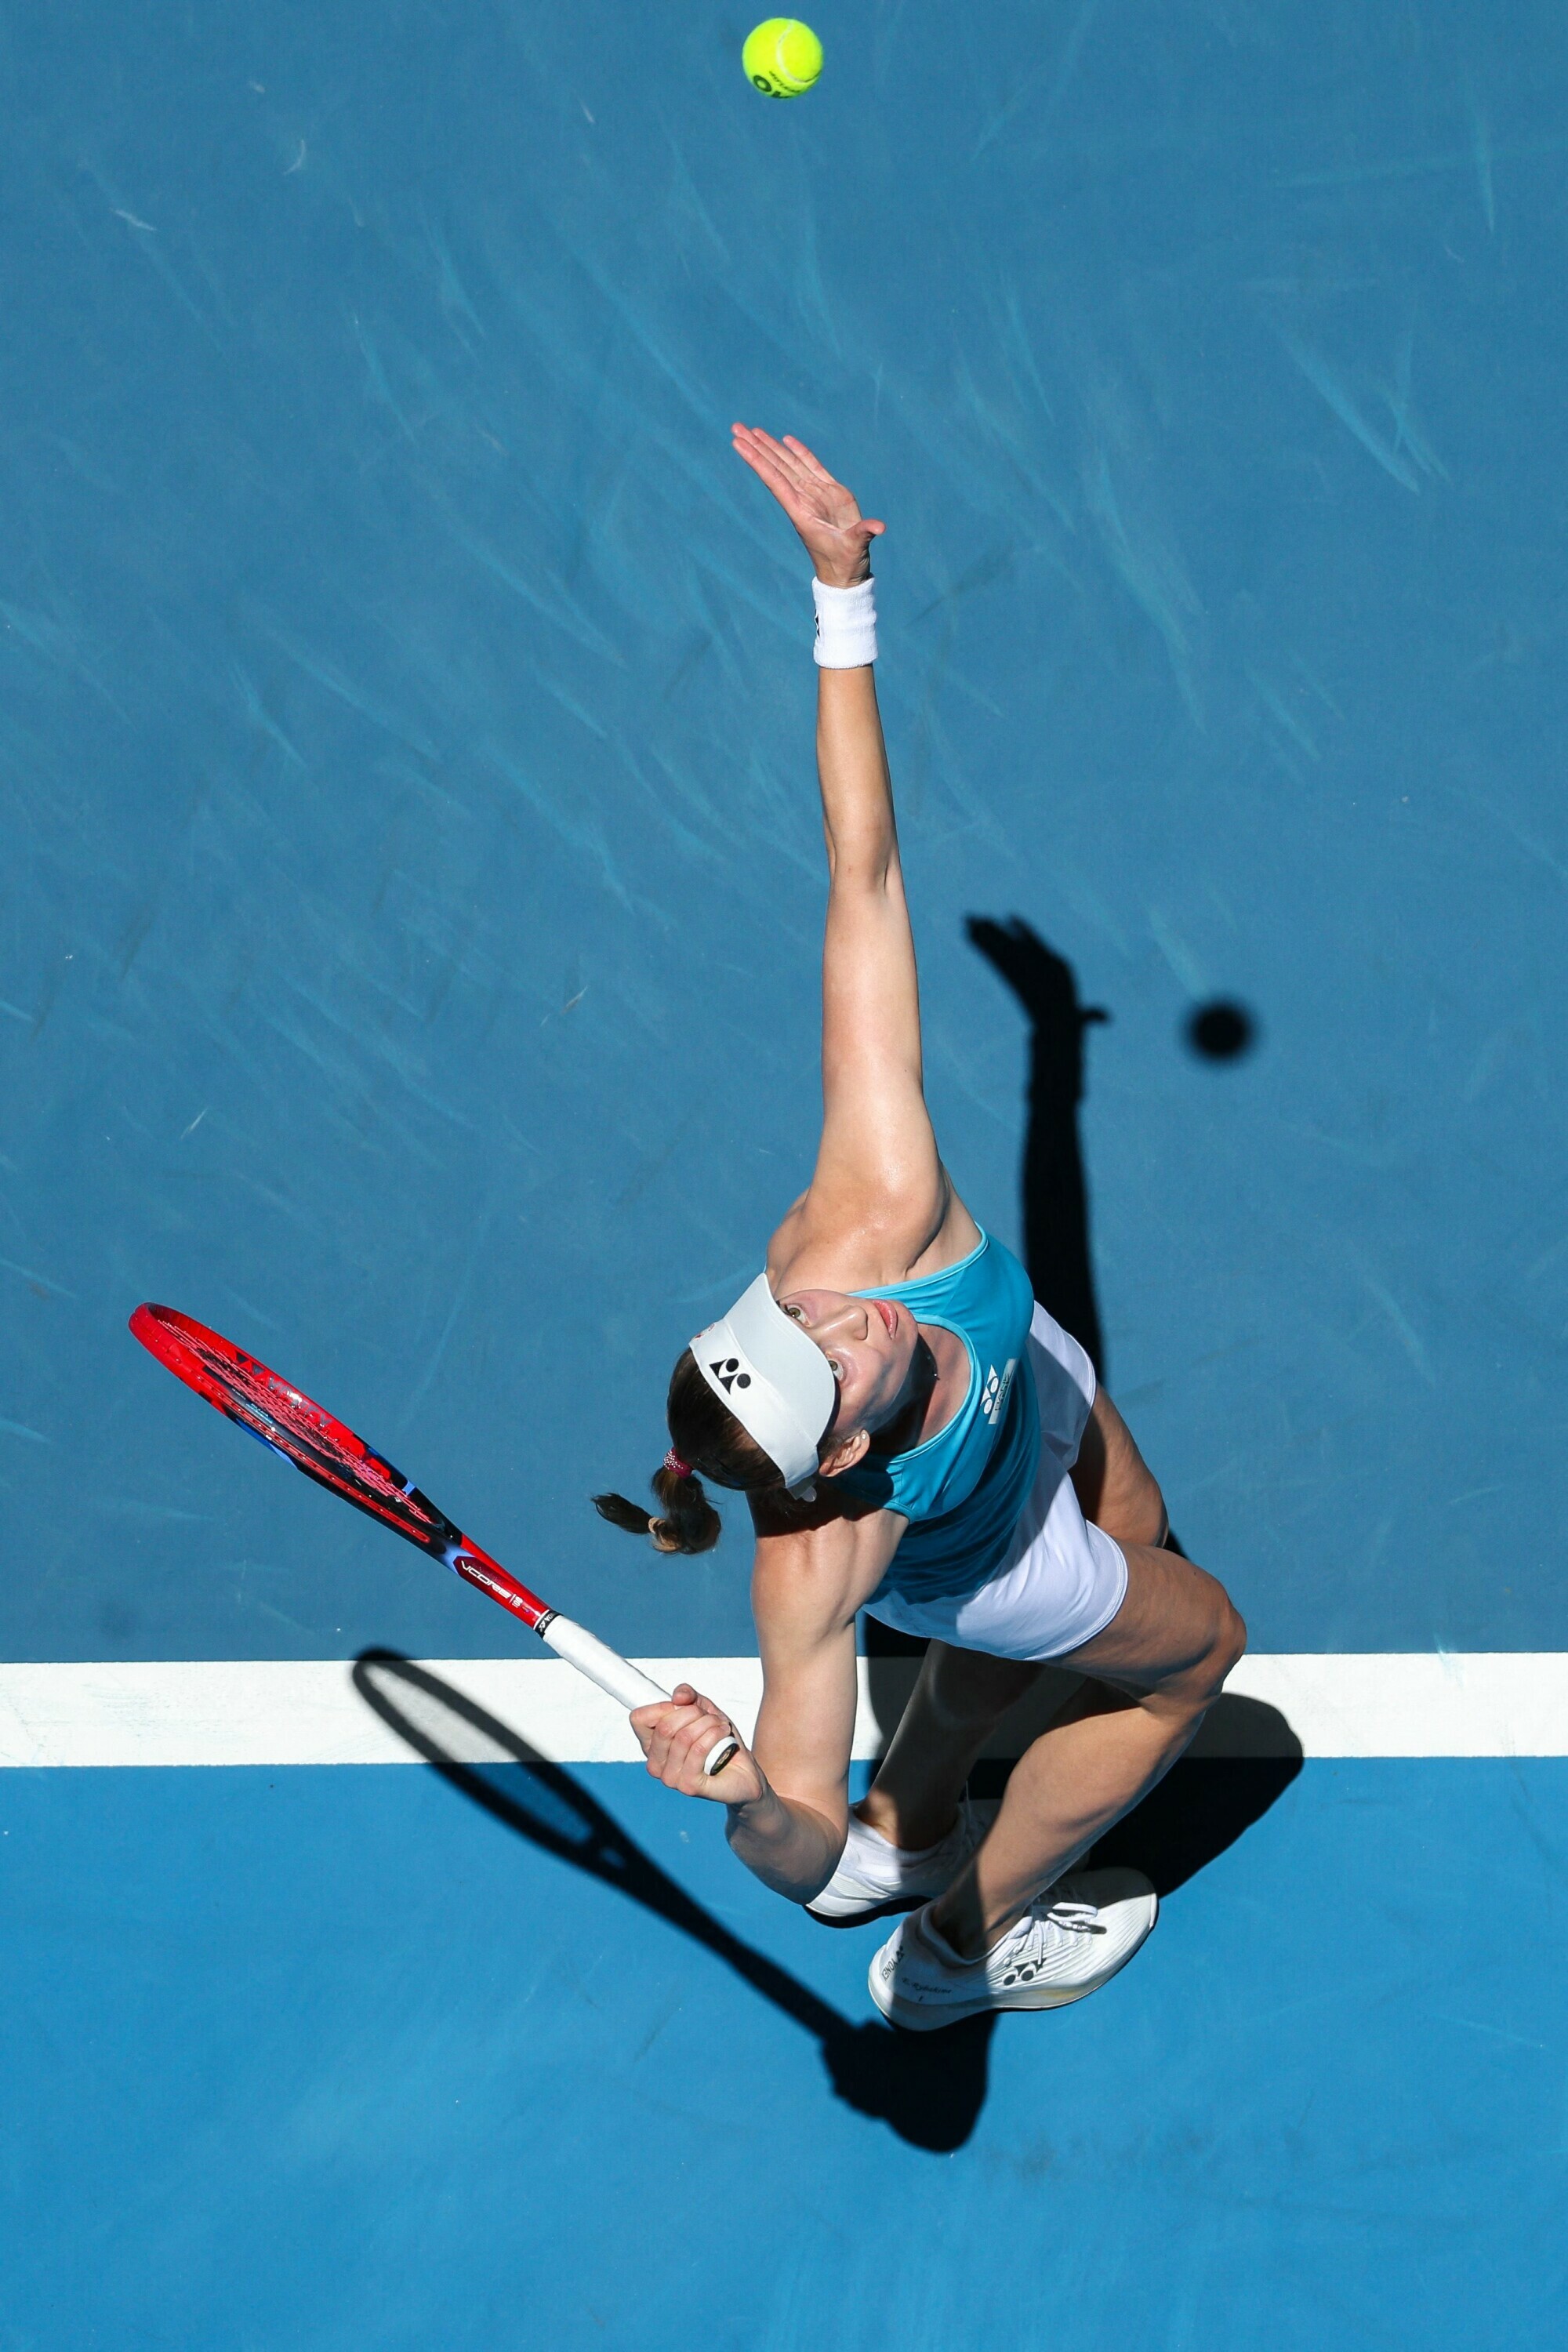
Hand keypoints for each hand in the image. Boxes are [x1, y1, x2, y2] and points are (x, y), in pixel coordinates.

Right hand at [630, 1684, 765, 1804]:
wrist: (743, 1770)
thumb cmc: (719, 1741)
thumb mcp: (704, 1709)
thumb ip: (688, 1696)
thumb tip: (677, 1697)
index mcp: (651, 1746)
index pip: (639, 1719)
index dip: (663, 1706)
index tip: (683, 1707)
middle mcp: (655, 1765)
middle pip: (664, 1727)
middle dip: (693, 1713)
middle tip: (709, 1717)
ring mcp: (670, 1778)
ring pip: (684, 1737)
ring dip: (708, 1723)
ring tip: (720, 1725)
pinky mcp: (688, 1786)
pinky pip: (698, 1750)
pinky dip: (715, 1735)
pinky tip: (723, 1733)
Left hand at [732, 425, 884, 586]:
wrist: (846, 573)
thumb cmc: (845, 564)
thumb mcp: (854, 549)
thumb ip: (863, 534)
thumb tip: (878, 527)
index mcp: (801, 512)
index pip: (775, 480)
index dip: (758, 461)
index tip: (739, 444)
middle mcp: (803, 500)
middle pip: (776, 467)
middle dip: (756, 447)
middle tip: (736, 427)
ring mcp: (815, 495)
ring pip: (789, 464)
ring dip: (771, 447)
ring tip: (752, 430)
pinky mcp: (831, 493)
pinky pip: (811, 467)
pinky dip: (799, 452)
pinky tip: (785, 440)